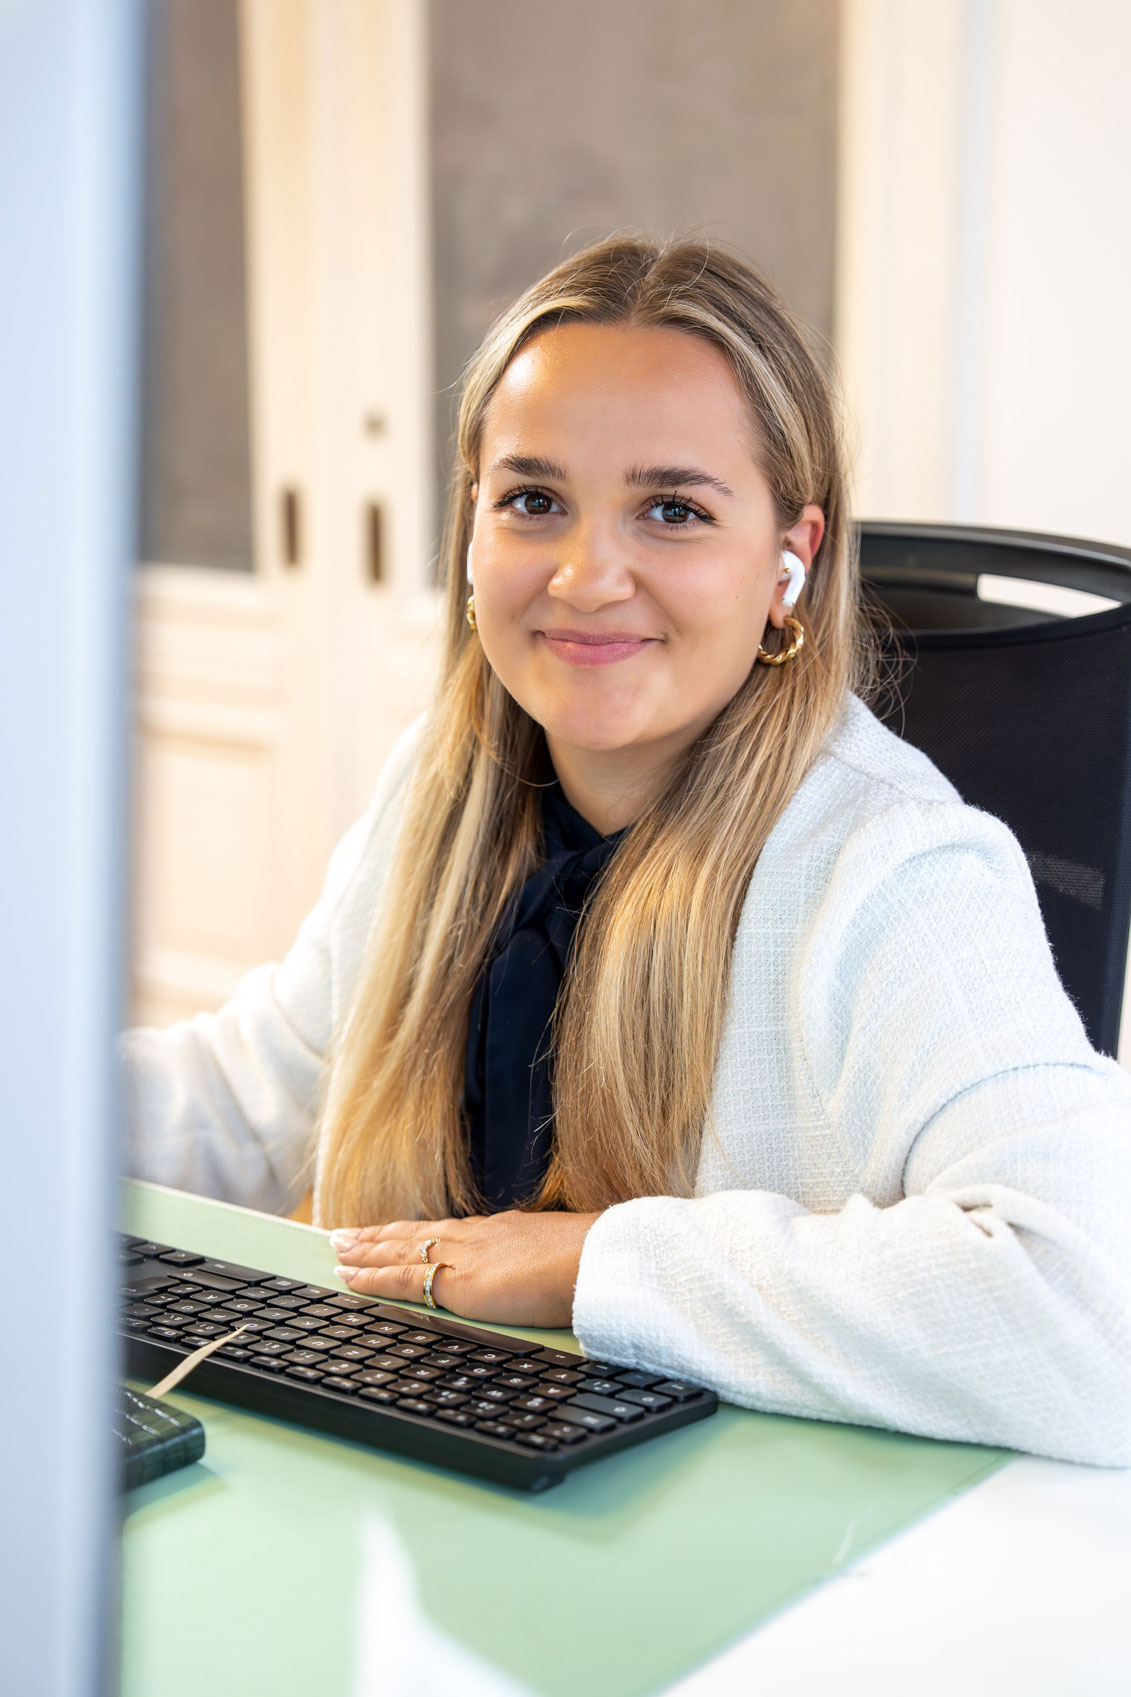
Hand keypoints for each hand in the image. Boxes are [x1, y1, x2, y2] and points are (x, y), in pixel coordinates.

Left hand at [327, 1210, 602, 1328]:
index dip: (415, 1230)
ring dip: (364, 1250)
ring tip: (336, 1248)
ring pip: (399, 1249)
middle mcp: (475, 1235)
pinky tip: (347, 1275)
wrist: (598, 1259)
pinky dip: (371, 1276)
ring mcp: (463, 1254)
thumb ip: (543, 1261)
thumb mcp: (563, 1255)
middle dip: (378, 1234)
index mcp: (501, 1230)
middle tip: (344, 1233)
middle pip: (415, 1232)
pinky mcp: (455, 1282)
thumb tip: (549, 1269)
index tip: (392, 1229)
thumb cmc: (592, 1260)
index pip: (446, 1229)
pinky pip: (401, 1277)